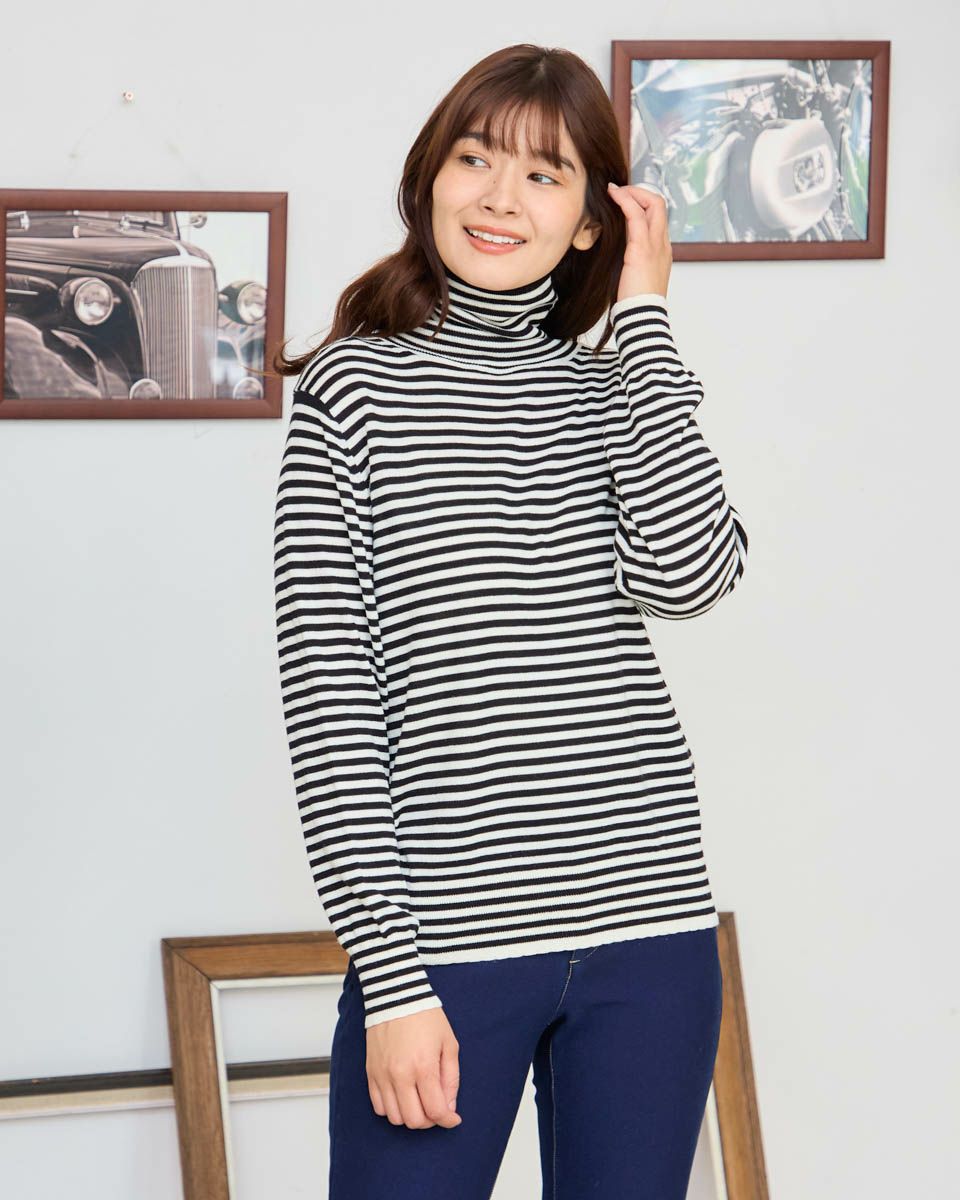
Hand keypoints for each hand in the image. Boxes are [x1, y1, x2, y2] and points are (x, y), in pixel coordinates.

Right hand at [365, 1006, 461, 1128]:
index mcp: (424, 1067)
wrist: (396, 996)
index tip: (453, 1118)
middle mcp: (401, 1075)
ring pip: (395, 1118)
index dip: (447, 1120)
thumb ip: (451, 1078)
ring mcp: (383, 1075)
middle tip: (437, 1109)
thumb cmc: (425, 1017)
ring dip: (410, 1116)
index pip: (435, 1111)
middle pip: (414, 1121)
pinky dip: (392, 1109)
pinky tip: (402, 1096)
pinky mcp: (370, 1073)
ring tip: (419, 1102)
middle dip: (430, 1121)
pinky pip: (379, 1107)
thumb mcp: (449, 1044)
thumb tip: (450, 1107)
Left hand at [606, 182, 671, 301]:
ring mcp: (655, 245)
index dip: (642, 204)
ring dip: (631, 192)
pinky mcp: (641, 249)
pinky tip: (613, 196)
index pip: (657, 217)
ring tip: (614, 191)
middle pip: (659, 204)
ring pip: (651, 204)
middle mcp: (662, 244)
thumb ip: (631, 262)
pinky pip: (636, 216)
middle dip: (639, 192)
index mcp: (661, 251)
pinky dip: (625, 201)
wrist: (642, 317)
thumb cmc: (636, 303)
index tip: (624, 202)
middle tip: (619, 192)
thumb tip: (616, 256)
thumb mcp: (635, 278)